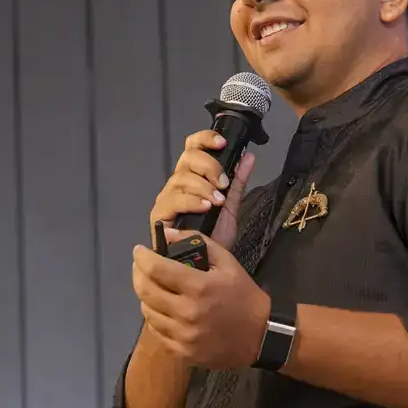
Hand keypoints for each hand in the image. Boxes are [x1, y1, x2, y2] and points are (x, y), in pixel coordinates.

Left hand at [131, 233, 270, 370]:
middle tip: (140, 267)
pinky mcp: (183, 353)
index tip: (139, 250)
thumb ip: (197, 242)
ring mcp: (183, 336)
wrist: (261, 336)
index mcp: (198, 287)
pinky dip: (155, 317)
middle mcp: (187, 313)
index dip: (142, 257)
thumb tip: (167, 234)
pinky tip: (163, 309)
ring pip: (148, 312)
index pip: (156, 269)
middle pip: (145, 291)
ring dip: (146, 296)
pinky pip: (157, 332)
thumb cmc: (243, 295)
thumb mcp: (227, 261)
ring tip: (153, 287)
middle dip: (138, 274)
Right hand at [149, 132, 256, 247]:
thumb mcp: (230, 207)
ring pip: (181, 178)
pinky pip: (173, 200)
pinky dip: (191, 201)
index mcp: (193, 176)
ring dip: (203, 187)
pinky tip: (205, 207)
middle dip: (209, 166)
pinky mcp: (159, 215)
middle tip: (223, 183)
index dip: (205, 140)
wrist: (204, 267)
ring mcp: (167, 197)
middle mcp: (177, 183)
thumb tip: (249, 156)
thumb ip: (237, 182)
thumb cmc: (213, 237)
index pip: (193, 147)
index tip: (222, 143)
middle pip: (187, 158)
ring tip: (217, 200)